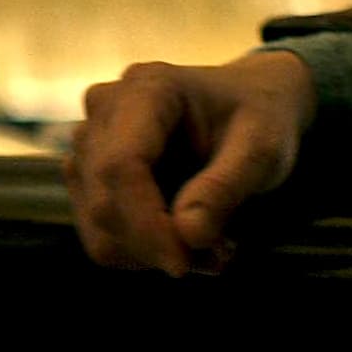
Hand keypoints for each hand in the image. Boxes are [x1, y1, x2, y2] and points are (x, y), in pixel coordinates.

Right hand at [66, 50, 313, 277]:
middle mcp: (106, 108)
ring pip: (96, 224)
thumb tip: (188, 236)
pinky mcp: (89, 171)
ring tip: (209, 248)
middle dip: (155, 246)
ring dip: (149, 255)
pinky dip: (141, 252)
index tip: (183, 263)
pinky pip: (99, 231)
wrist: (248, 101)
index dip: (145, 224)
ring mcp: (91, 140)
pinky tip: (185, 240)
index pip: (121, 165)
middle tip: (217, 256)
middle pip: (103, 201)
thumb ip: (225, 188)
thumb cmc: (258, 116)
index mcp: (148, 88)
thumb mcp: (262, 148)